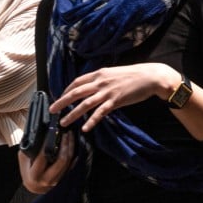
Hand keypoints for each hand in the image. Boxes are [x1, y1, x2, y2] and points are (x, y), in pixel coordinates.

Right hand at [18, 132, 75, 193]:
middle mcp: (47, 180)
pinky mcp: (64, 178)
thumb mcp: (24, 158)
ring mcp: (57, 181)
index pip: (43, 157)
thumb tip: (41, 133)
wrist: (33, 186)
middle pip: (61, 160)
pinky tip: (73, 144)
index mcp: (35, 176)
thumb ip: (31, 148)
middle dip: (64, 144)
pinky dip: (73, 153)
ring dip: (70, 146)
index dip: (47, 144)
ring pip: (68, 161)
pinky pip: (72, 164)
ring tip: (70, 134)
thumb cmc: (27, 169)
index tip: (51, 132)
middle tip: (65, 132)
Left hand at [50, 63, 176, 132]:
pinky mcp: (116, 101)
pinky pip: (100, 112)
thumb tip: (93, 87)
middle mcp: (100, 81)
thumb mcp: (114, 73)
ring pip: (85, 104)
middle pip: (76, 92)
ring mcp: (107, 92)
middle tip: (52, 110)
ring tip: (64, 123)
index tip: (60, 97)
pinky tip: (85, 128)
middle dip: (62, 102)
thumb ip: (102, 79)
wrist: (150, 76)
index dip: (66, 90)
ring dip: (72, 114)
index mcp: (99, 73)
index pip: (77, 82)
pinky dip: (92, 121)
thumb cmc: (133, 76)